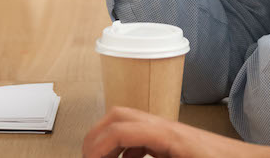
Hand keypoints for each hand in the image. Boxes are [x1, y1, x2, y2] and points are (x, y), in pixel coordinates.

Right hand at [83, 107, 269, 157]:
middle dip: (96, 137)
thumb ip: (145, 157)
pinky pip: (141, 138)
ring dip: (109, 143)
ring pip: (128, 125)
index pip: (120, 128)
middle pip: (119, 116)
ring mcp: (169, 131)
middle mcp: (165, 126)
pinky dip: (126, 150)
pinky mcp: (173, 140)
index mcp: (167, 134)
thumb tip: (125, 157)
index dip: (96, 147)